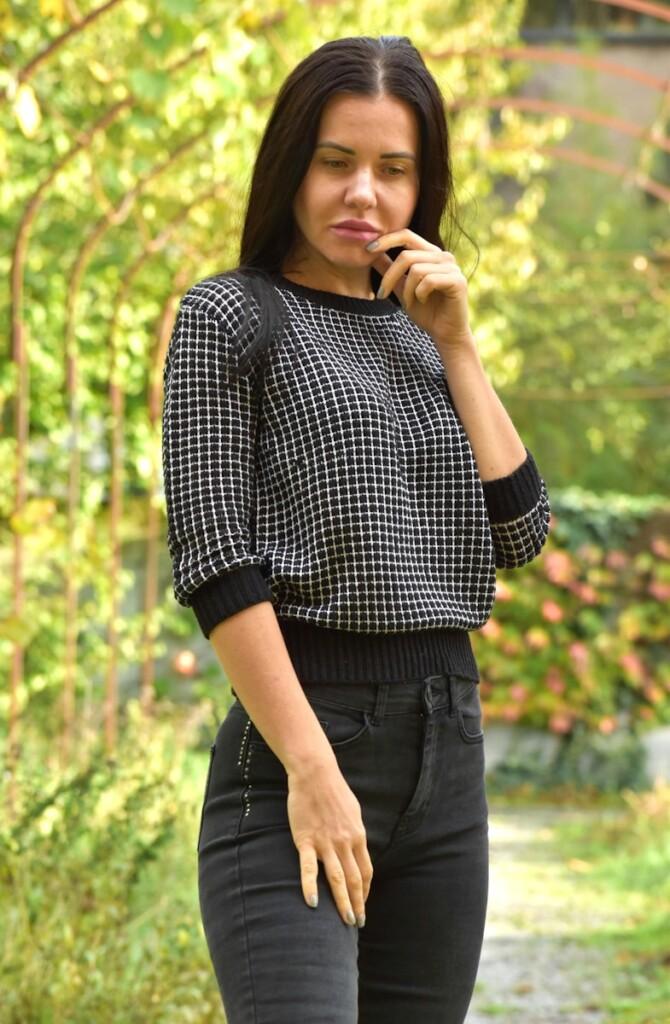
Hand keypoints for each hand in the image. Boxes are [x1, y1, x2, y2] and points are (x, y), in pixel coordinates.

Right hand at [287, 761, 372, 927]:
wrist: (315, 774)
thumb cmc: (334, 790)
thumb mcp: (353, 811)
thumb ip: (355, 832)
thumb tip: (358, 847)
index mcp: (358, 836)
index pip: (366, 871)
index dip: (366, 891)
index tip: (363, 905)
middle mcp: (345, 843)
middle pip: (355, 880)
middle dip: (358, 904)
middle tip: (357, 924)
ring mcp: (326, 843)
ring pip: (337, 879)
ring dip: (342, 902)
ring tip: (345, 922)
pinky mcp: (306, 840)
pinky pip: (309, 868)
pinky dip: (310, 886)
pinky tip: (312, 904)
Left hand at [367, 228, 473, 348]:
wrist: (445, 333)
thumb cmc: (426, 312)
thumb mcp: (401, 289)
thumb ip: (389, 270)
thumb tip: (371, 254)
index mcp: (430, 254)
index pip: (406, 235)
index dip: (386, 240)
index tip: (368, 249)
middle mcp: (443, 256)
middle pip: (406, 255)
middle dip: (389, 277)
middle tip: (382, 294)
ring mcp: (452, 267)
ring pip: (416, 270)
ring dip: (406, 291)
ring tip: (408, 303)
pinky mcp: (457, 280)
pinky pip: (429, 281)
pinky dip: (419, 294)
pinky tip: (423, 302)